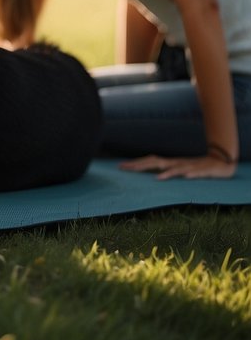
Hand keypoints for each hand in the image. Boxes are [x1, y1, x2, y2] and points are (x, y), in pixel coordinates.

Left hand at [119, 153, 237, 179]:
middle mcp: (177, 163)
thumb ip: (162, 171)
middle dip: (142, 166)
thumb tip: (146, 175)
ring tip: (157, 178)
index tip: (120, 167)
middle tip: (128, 169)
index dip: (135, 164)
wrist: (219, 163)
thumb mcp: (176, 170)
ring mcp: (190, 166)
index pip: (149, 161)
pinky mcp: (204, 170)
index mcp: (169, 163)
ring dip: (168, 173)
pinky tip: (186, 176)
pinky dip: (191, 174)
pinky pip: (197, 172)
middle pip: (157, 162)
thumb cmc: (194, 168)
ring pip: (177, 168)